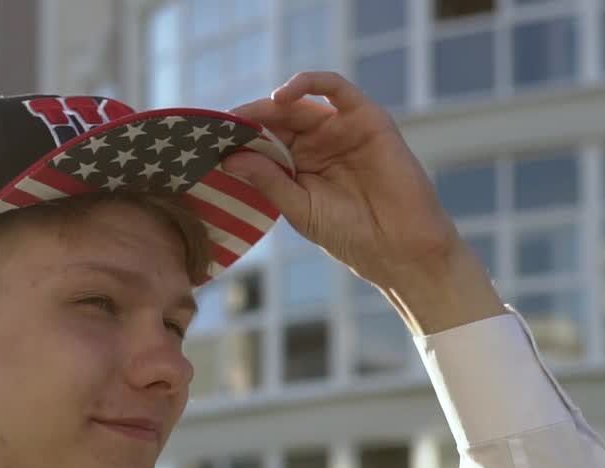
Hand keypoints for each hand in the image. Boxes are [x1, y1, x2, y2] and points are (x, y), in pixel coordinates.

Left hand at [224, 72, 464, 291]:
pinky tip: (282, 96)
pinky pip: (336, 88)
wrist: (397, 247)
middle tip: (218, 127)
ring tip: (242, 116)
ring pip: (299, 103)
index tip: (207, 141)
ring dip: (268, 104)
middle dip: (246, 120)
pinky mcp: (366, 118)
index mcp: (298, 165)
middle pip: (275, 120)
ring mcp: (340, 129)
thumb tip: (230, 159)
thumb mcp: (297, 207)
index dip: (236, 138)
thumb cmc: (348, 233)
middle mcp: (317, 143)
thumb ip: (267, 180)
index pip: (261, 141)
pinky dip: (309, 83)